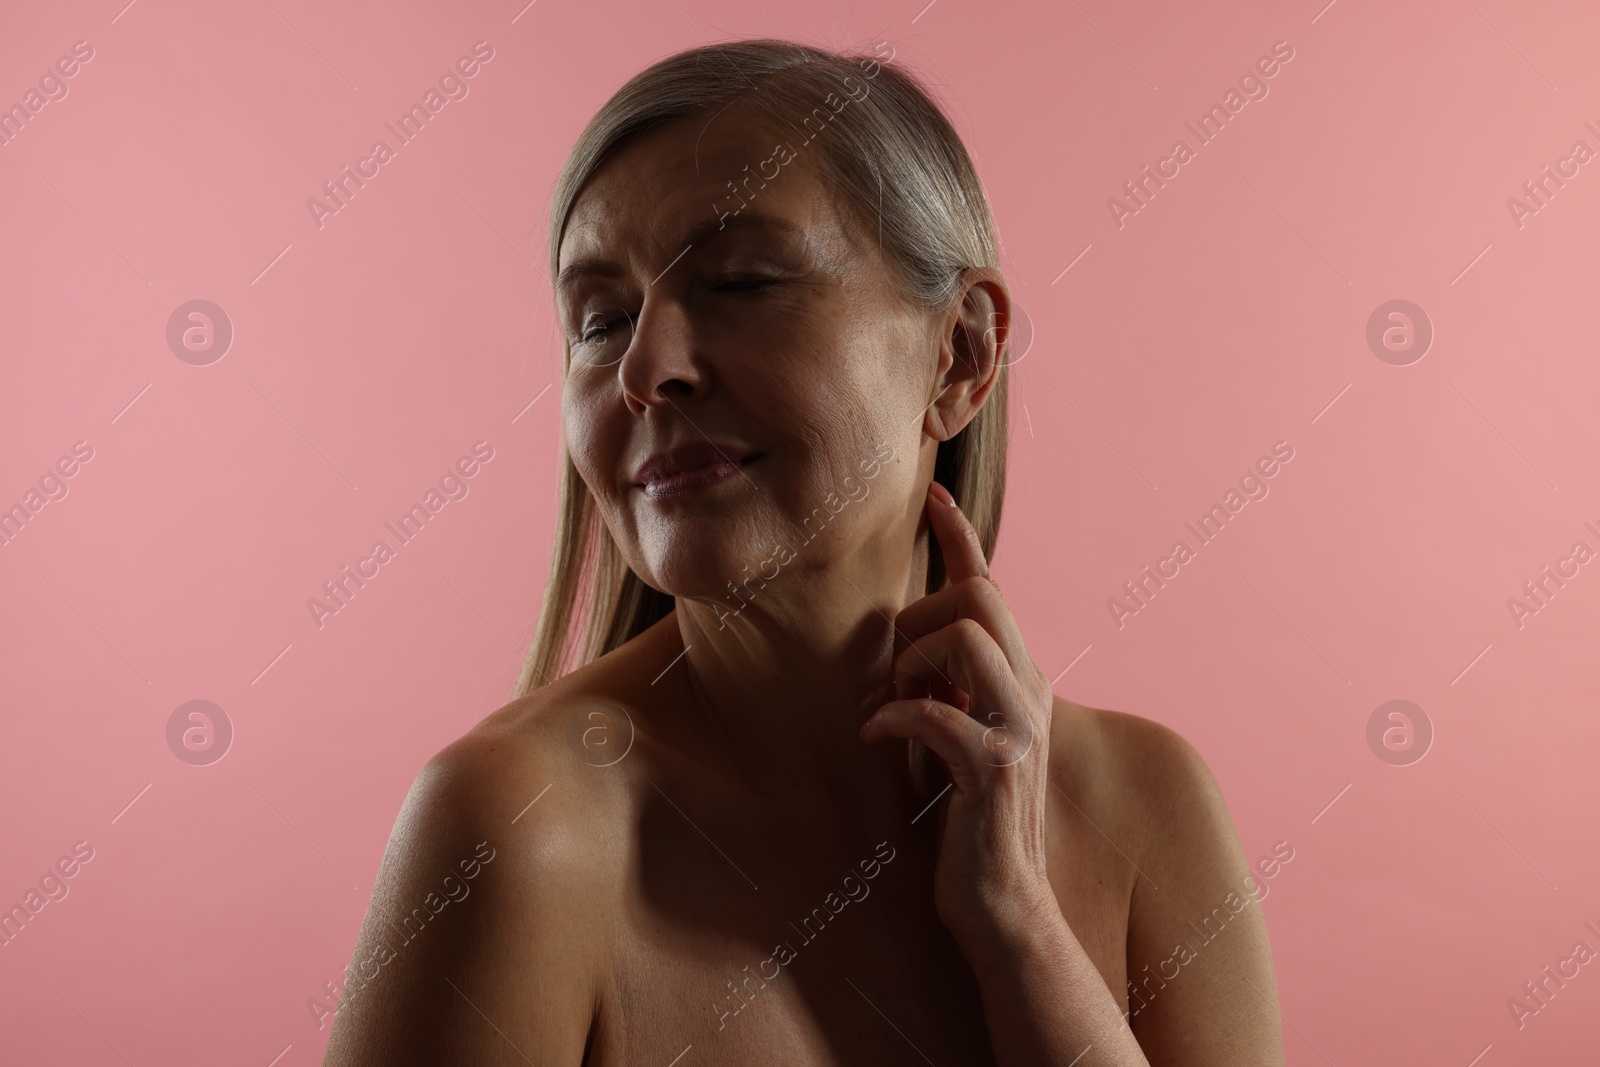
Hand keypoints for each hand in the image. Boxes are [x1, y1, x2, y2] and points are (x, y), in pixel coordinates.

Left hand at [858, 480, 1058, 949]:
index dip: (963, 537)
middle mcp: (1029, 694)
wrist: (1002, 904)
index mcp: (1019, 680)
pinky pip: (937, 711)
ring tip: (891, 705)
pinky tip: (873, 738)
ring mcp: (1018, 730)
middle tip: (896, 669)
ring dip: (912, 662)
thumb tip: (908, 645)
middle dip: (921, 615)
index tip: (935, 494)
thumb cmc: (968, 824)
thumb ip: (950, 690)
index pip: (992, 589)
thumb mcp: (960, 739)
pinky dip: (894, 715)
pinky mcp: (994, 770)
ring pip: (966, 637)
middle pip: (979, 597)